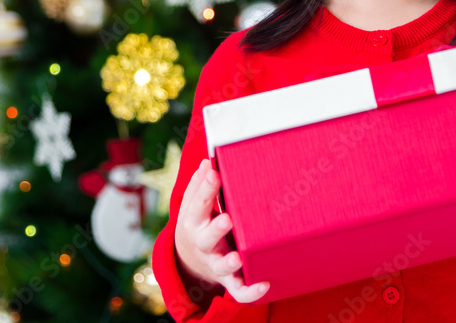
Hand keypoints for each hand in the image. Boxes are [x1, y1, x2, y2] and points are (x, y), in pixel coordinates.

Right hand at [174, 158, 270, 302]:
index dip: (206, 189)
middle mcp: (203, 244)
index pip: (198, 205)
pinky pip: (238, 290)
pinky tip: (265, 285)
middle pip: (205, 238)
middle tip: (227, 219)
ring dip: (228, 262)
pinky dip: (249, 292)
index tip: (215, 173)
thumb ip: (200, 186)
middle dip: (215, 229)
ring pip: (221, 267)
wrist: (190, 261)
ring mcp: (215, 263)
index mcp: (193, 222)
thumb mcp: (193, 206)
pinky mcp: (228, 280)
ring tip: (238, 257)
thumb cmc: (198, 224)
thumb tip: (207, 162)